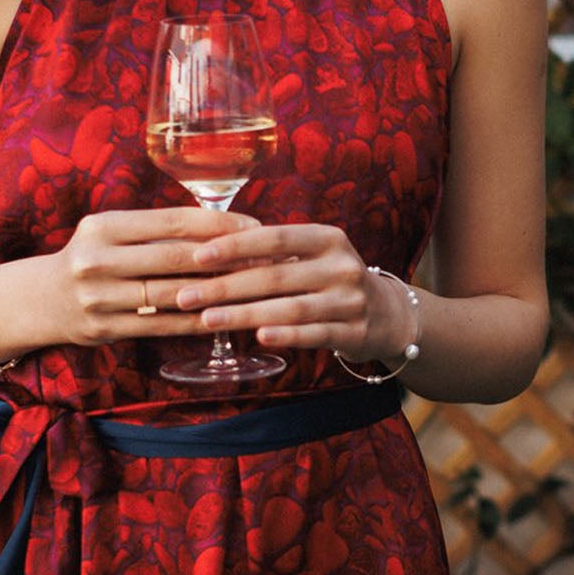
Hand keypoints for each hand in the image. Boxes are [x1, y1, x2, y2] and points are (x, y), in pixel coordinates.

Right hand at [45, 207, 259, 346]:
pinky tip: (222, 317)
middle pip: (174, 258)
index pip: (171, 221)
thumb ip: (156, 229)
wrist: (40, 299)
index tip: (254, 225)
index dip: (216, 224)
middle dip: (224, 258)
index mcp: (103, 226)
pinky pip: (159, 326)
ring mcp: (97, 298)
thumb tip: (223, 225)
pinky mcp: (102, 329)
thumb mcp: (112, 232)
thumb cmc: (93, 257)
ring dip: (215, 292)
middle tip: (264, 258)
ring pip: (170, 294)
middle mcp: (97, 260)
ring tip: (252, 288)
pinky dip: (194, 322)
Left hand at [175, 223, 409, 361]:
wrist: (387, 313)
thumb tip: (209, 249)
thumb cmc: (330, 278)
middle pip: (274, 275)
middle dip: (225, 286)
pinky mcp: (354, 332)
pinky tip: (257, 336)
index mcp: (327, 238)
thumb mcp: (312, 256)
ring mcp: (350, 300)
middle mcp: (341, 265)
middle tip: (186, 295)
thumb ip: (274, 253)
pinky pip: (314, 334)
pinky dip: (285, 335)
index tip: (197, 255)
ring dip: (243, 314)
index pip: (274, 237)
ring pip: (289, 307)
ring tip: (206, 319)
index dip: (235, 245)